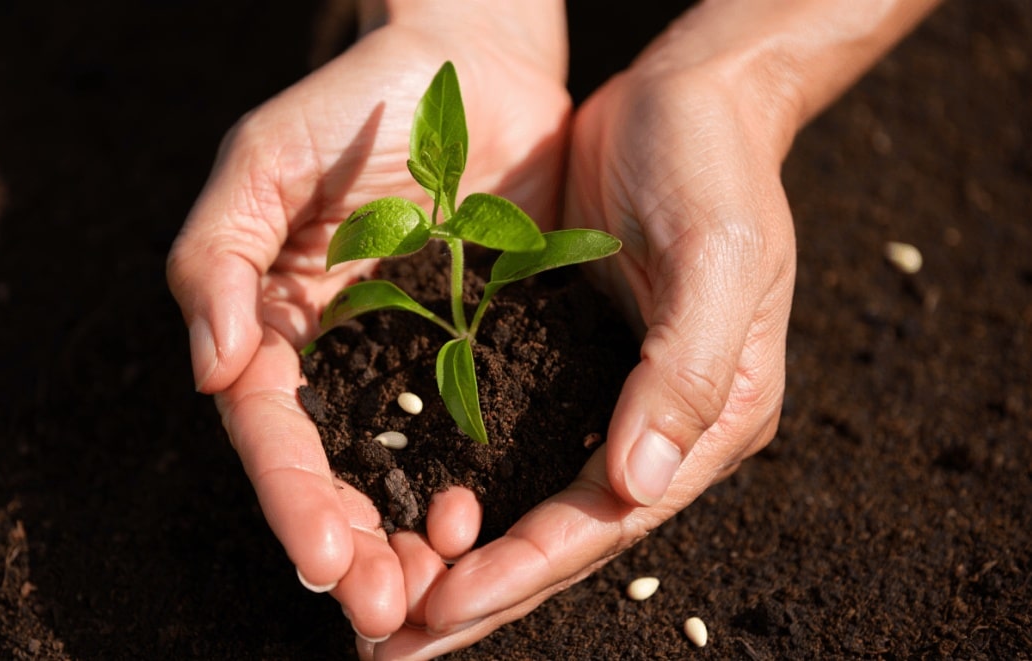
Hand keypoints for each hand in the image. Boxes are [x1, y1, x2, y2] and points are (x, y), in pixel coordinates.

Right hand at [166, 2, 569, 642]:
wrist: (474, 62)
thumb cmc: (356, 99)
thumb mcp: (262, 162)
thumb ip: (216, 258)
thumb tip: (209, 369)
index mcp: (272, 319)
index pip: (268, 424)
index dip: (288, 493)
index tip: (322, 556)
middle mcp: (333, 353)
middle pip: (324, 469)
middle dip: (344, 543)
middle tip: (378, 609)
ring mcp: (404, 357)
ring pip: (390, 470)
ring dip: (398, 541)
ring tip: (425, 596)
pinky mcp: (475, 349)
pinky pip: (462, 432)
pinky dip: (460, 486)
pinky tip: (473, 526)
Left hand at [365, 33, 797, 660]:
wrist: (691, 97)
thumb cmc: (713, 165)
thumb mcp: (716, 258)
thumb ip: (683, 375)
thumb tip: (639, 489)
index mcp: (710, 416)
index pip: (606, 518)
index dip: (523, 571)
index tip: (438, 611)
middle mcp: (662, 424)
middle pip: (564, 534)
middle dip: (481, 596)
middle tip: (391, 648)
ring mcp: (614, 396)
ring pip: (532, 503)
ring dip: (464, 559)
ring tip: (387, 607)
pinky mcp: (570, 362)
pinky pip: (514, 443)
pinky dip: (464, 488)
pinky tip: (409, 512)